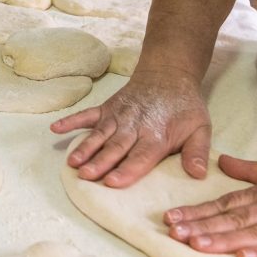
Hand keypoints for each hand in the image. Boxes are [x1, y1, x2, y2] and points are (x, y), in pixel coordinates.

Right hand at [51, 69, 211, 187]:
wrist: (168, 74)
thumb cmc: (184, 107)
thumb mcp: (201, 128)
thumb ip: (198, 152)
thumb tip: (198, 174)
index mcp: (156, 136)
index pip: (141, 156)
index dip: (127, 170)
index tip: (113, 182)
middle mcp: (134, 126)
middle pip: (115, 148)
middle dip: (100, 163)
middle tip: (86, 176)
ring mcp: (117, 116)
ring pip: (99, 134)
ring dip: (85, 148)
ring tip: (72, 162)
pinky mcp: (107, 108)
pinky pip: (86, 115)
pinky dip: (71, 121)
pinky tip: (56, 129)